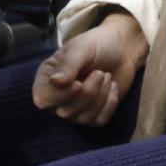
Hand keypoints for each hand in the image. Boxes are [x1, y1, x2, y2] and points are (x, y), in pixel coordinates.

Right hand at [32, 12, 147, 125]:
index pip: (43, 99)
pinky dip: (109, 104)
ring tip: (106, 76)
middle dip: (87, 93)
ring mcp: (75, 107)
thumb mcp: (82, 48)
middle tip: (100, 73)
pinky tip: (113, 86)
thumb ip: (68, 64)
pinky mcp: (94, 113)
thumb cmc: (98, 44)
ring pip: (83, 118)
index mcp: (47, 78)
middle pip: (64, 112)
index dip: (60, 95)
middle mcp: (58, 96)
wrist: (122, 48)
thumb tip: (55, 81)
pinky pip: (99, 121)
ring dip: (100, 97)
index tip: (78, 83)